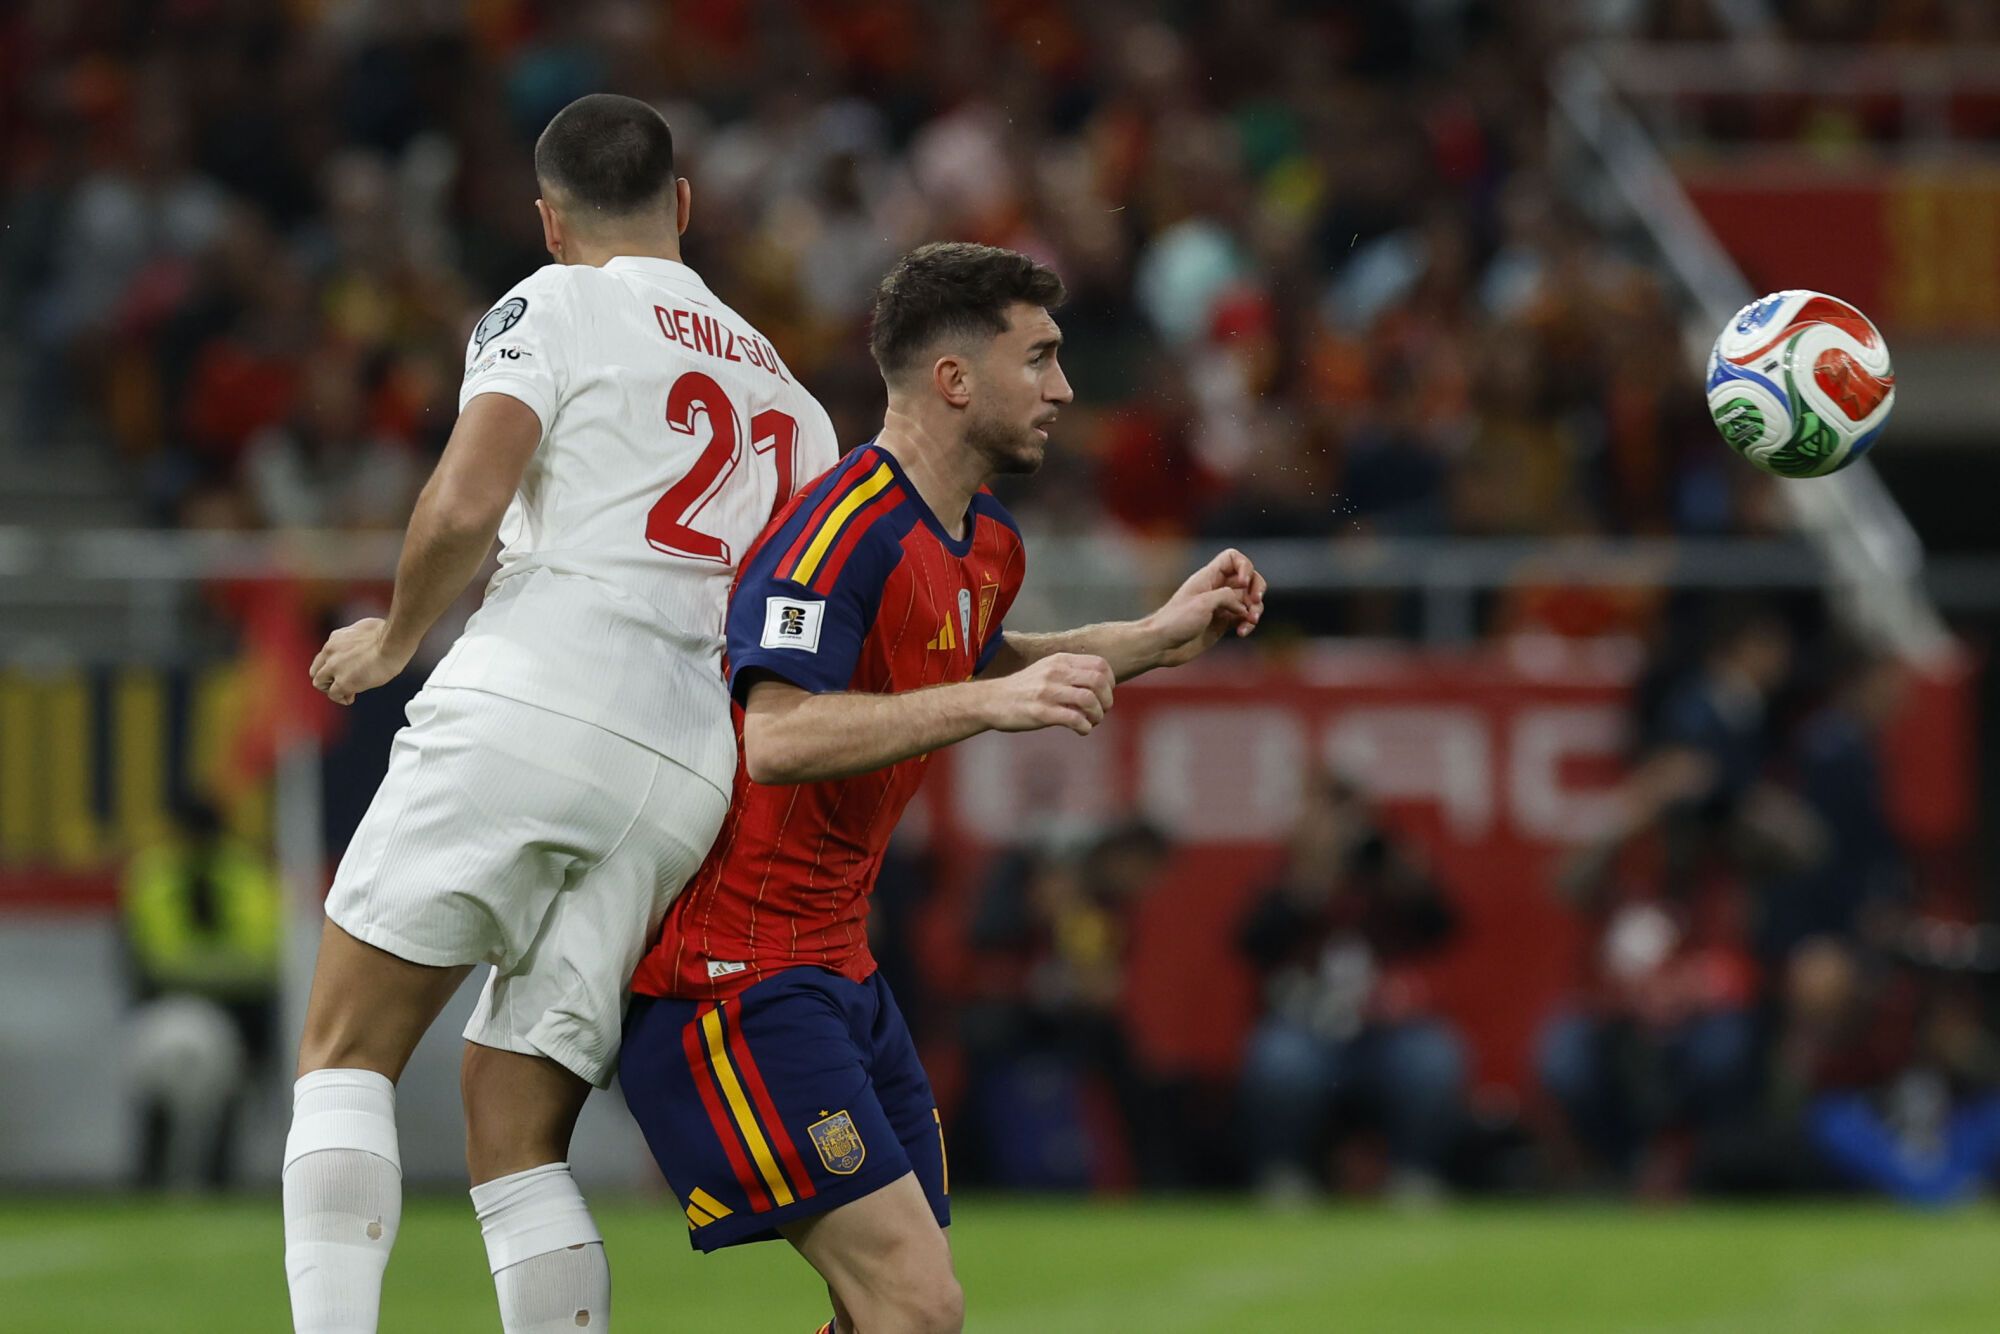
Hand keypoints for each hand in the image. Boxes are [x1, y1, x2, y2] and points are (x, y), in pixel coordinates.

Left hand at [309, 618, 410, 705]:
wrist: (392, 644)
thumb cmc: (389, 635)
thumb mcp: (366, 629)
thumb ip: (359, 638)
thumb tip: (369, 642)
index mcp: (336, 638)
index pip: (325, 655)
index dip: (333, 665)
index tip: (346, 670)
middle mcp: (330, 651)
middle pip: (316, 669)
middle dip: (327, 678)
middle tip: (341, 683)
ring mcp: (334, 667)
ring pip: (319, 683)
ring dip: (331, 689)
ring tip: (346, 693)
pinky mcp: (343, 682)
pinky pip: (334, 695)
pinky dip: (341, 698)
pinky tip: (351, 698)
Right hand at [978, 652, 1113, 735]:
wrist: (992, 701)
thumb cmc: (1023, 689)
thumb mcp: (1047, 669)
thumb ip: (1070, 672)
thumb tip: (1099, 684)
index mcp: (1060, 660)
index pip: (1100, 664)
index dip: (1110, 682)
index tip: (1105, 694)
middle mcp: (1056, 673)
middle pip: (1098, 681)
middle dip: (1107, 699)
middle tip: (1102, 710)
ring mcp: (1048, 692)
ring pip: (1090, 700)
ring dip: (1098, 715)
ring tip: (1092, 722)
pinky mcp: (1041, 712)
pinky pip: (1075, 719)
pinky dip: (1085, 727)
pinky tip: (1081, 730)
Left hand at [1145, 548, 1266, 667]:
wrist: (1162, 645)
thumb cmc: (1176, 621)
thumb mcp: (1203, 603)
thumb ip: (1228, 597)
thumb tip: (1244, 607)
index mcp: (1209, 577)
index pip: (1233, 558)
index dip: (1244, 566)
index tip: (1243, 583)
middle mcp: (1217, 588)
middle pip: (1248, 578)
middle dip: (1257, 588)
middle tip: (1254, 602)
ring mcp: (1221, 606)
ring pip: (1249, 600)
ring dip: (1255, 610)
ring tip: (1249, 621)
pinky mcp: (1223, 623)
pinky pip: (1244, 618)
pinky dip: (1248, 624)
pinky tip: (1242, 632)